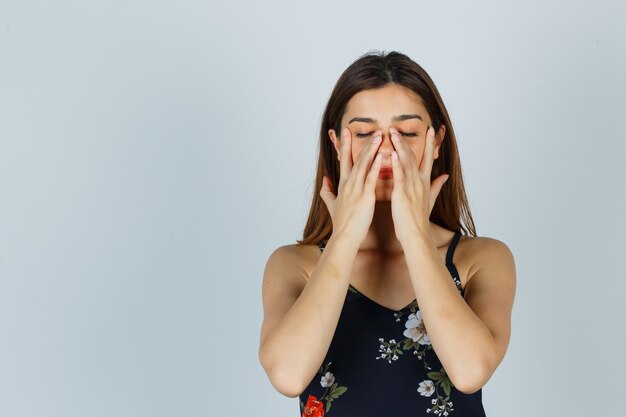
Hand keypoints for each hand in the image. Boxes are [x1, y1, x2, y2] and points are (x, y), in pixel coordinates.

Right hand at [319, 126, 383, 244]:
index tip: (346, 132)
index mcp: (342, 185)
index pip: (344, 161)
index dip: (345, 146)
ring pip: (363, 165)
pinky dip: (375, 166)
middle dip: (360, 142)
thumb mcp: (332, 205)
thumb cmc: (342, 223)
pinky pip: (370, 178)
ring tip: (378, 136)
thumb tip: (325, 180)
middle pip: (354, 158)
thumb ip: (327, 191)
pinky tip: (381, 155)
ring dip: (370, 149)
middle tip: (367, 128)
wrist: (344, 237)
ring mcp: (356, 190)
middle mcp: (348, 184)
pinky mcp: (364, 197)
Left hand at [389, 126, 449, 243]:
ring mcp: (412, 187)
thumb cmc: (418, 219)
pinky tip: (392, 154)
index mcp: (424, 182)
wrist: (416, 235)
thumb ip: (437, 186)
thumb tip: (445, 176)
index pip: (427, 158)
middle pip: (415, 156)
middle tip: (399, 126)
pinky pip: (399, 176)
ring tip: (393, 133)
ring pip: (407, 162)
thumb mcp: (430, 200)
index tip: (431, 130)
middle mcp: (419, 182)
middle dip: (407, 140)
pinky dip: (397, 164)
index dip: (430, 143)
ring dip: (400, 147)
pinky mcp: (402, 194)